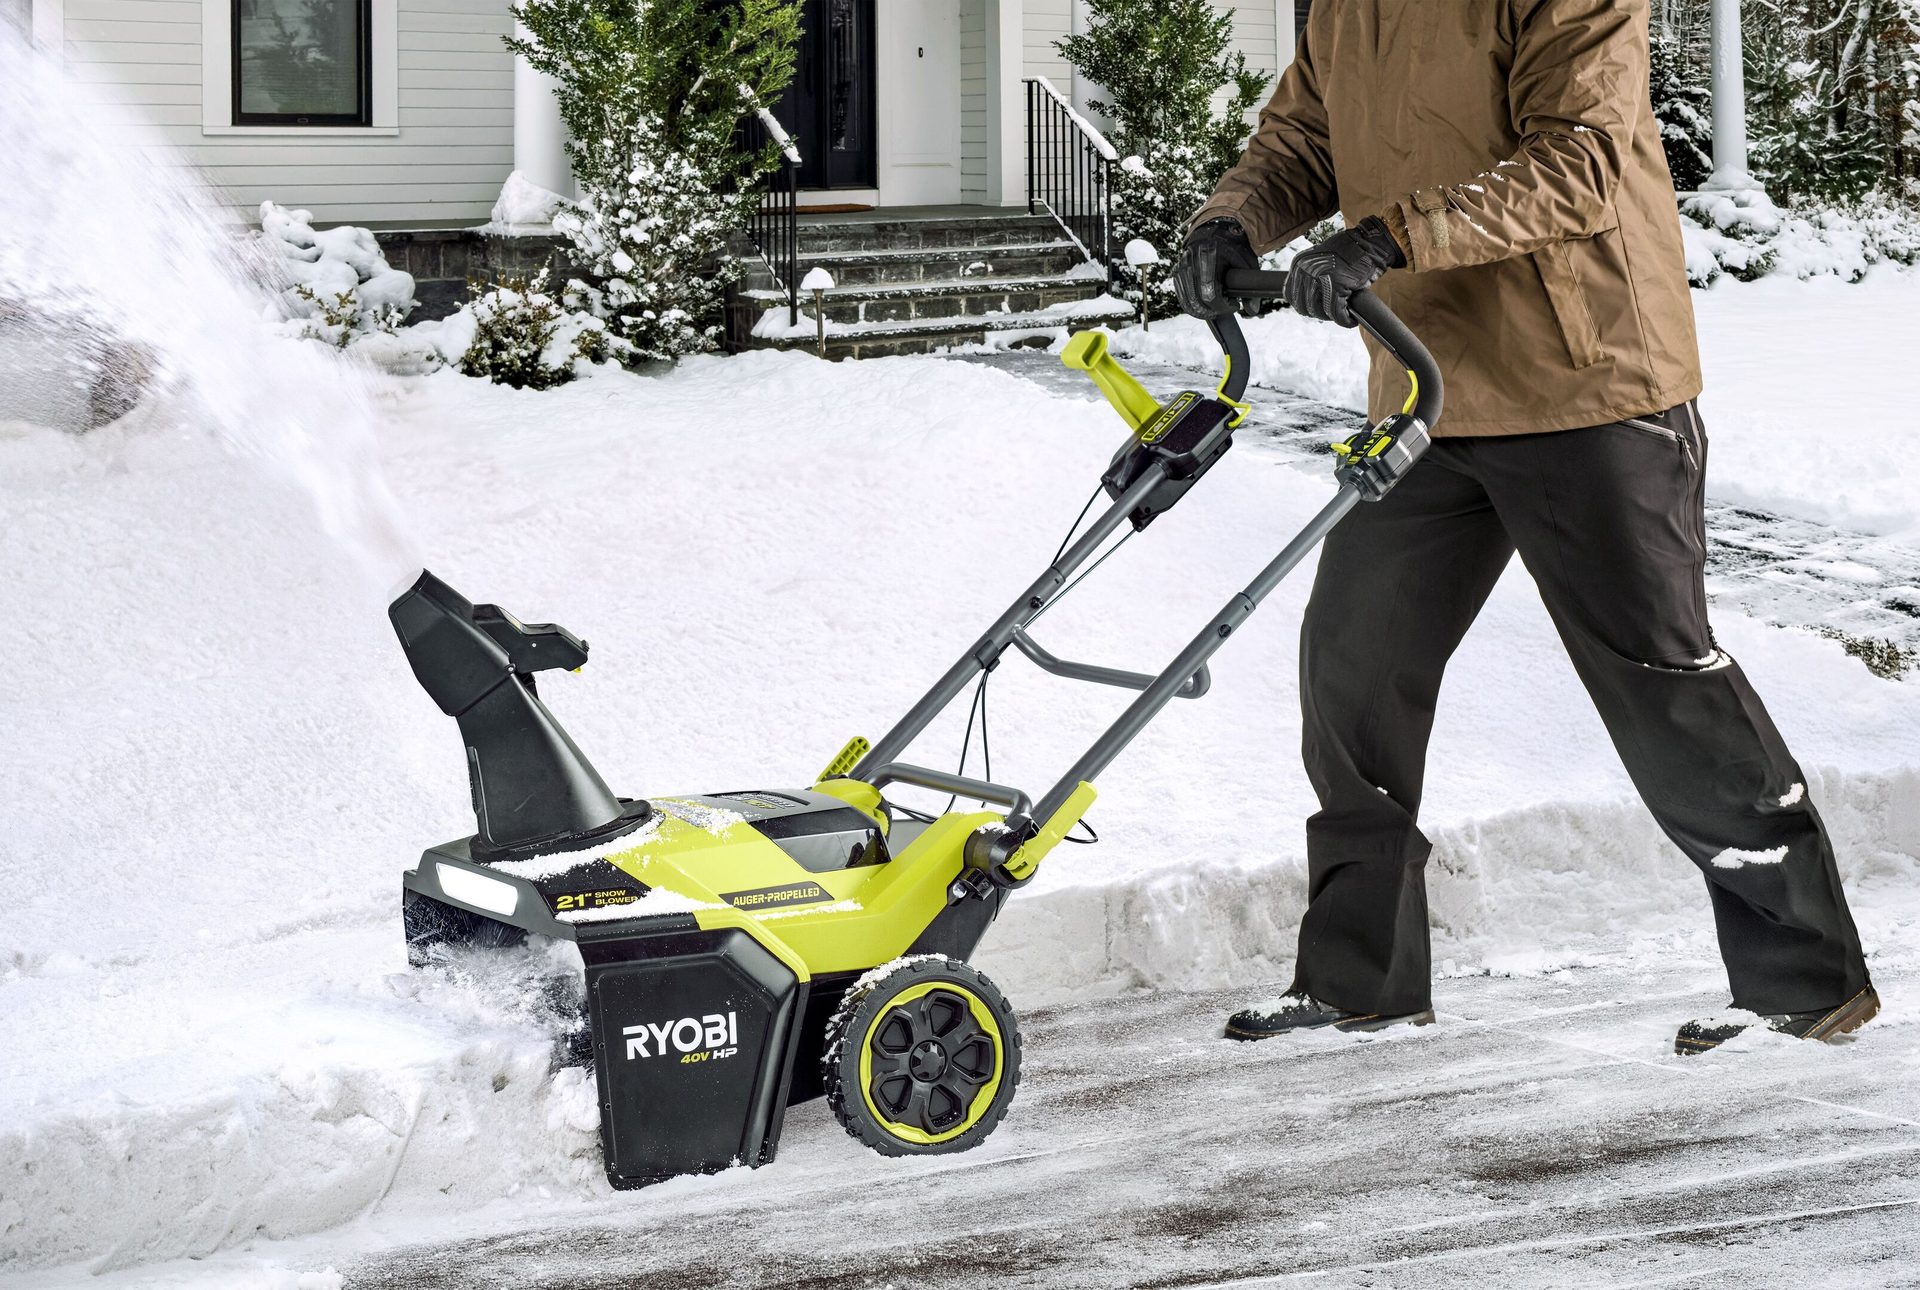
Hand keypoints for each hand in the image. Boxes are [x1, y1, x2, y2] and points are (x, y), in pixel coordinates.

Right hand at [1172, 218, 1257, 319]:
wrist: (1216, 230)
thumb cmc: (1233, 246)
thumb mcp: (1247, 264)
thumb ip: (1249, 287)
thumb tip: (1252, 310)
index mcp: (1210, 258)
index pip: (1211, 294)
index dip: (1223, 306)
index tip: (1234, 305)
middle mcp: (1192, 263)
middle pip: (1198, 301)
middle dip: (1213, 310)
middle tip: (1226, 308)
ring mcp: (1182, 268)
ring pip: (1187, 301)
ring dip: (1202, 310)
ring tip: (1216, 306)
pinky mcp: (1177, 272)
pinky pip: (1182, 295)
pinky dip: (1193, 303)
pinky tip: (1205, 302)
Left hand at [1285, 217, 1406, 327]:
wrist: (1372, 242)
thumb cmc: (1351, 251)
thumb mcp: (1321, 259)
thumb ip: (1311, 274)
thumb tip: (1306, 300)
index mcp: (1299, 263)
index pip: (1291, 295)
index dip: (1304, 306)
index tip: (1317, 308)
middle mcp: (1306, 270)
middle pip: (1304, 306)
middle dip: (1319, 313)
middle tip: (1333, 313)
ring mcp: (1320, 277)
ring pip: (1319, 311)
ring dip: (1331, 317)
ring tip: (1342, 315)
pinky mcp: (1336, 286)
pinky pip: (1336, 313)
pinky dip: (1344, 320)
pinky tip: (1350, 320)